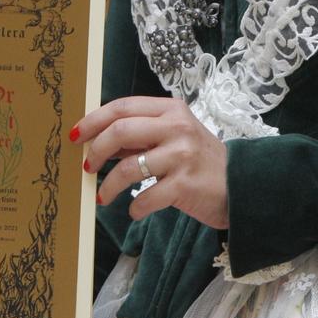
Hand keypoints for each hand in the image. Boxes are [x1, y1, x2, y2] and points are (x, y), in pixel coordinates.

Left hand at [74, 96, 229, 228]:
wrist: (240, 185)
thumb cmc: (200, 161)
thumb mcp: (174, 137)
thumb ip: (141, 135)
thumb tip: (99, 141)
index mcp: (171, 110)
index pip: (122, 107)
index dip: (94, 120)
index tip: (77, 136)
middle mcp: (176, 127)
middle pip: (121, 131)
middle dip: (96, 151)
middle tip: (87, 167)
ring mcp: (182, 155)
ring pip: (128, 168)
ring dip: (109, 185)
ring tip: (104, 196)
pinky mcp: (185, 185)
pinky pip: (145, 198)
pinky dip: (134, 208)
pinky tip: (135, 211)